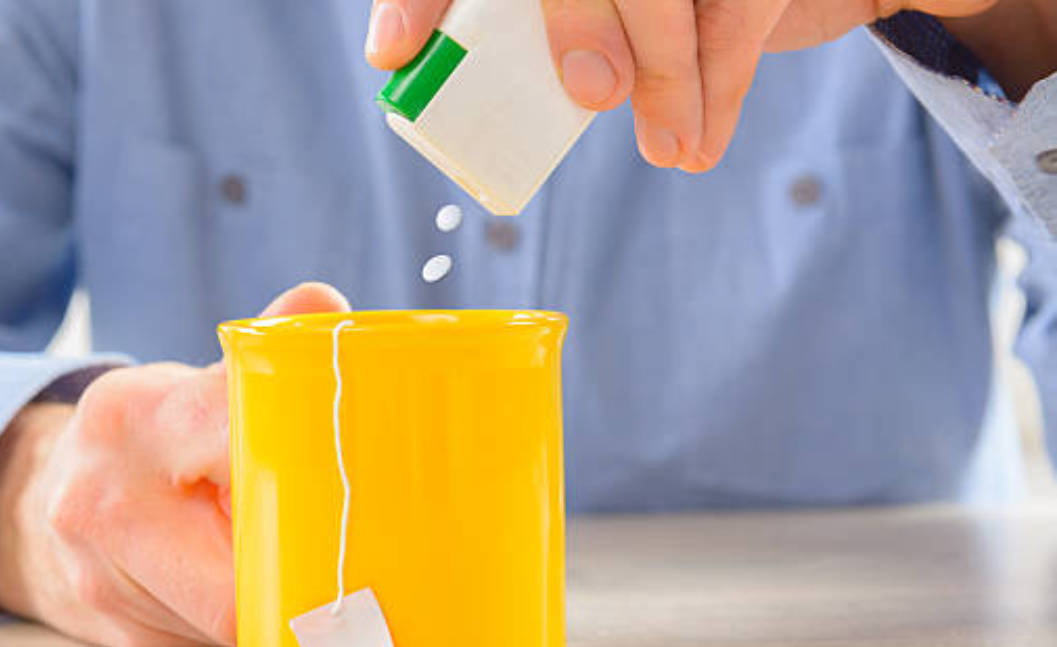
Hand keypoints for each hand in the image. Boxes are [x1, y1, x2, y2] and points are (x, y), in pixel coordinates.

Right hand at [0, 282, 351, 646]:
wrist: (31, 500)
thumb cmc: (142, 437)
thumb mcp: (190, 382)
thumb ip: (261, 351)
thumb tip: (324, 306)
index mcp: (133, 417)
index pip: (238, 439)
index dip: (307, 468)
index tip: (363, 480)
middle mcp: (103, 501)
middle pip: (244, 562)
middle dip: (307, 561)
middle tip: (367, 551)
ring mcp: (105, 580)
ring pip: (237, 616)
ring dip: (289, 598)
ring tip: (326, 571)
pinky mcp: (126, 635)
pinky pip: (219, 643)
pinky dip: (261, 622)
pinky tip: (277, 598)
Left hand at [365, 0, 997, 171]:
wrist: (729, 0)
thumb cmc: (599, 17)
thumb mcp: (559, 13)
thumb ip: (504, 24)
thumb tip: (408, 63)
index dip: (420, 3)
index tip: (392, 54)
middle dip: (587, 24)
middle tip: (594, 94)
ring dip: (675, 73)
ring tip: (672, 150)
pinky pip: (735, 18)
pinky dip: (721, 87)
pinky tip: (698, 146)